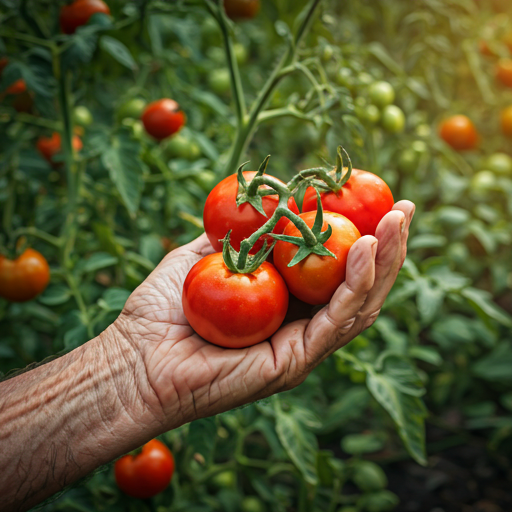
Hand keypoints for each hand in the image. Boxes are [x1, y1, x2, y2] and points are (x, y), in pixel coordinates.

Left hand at [110, 201, 414, 431]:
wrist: (135, 359)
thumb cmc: (162, 310)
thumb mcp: (201, 256)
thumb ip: (235, 235)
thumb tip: (261, 201)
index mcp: (285, 306)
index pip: (334, 271)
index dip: (361, 238)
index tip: (378, 201)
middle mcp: (300, 328)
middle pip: (358, 287)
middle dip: (388, 247)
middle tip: (406, 209)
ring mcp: (301, 349)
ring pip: (359, 304)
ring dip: (384, 262)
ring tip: (398, 222)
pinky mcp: (294, 363)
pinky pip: (335, 321)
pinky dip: (355, 283)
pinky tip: (365, 248)